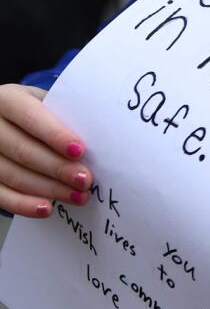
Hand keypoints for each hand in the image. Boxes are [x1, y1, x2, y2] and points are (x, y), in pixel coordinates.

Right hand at [0, 84, 90, 217]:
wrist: (5, 120)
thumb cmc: (34, 112)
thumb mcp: (45, 102)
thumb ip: (63, 114)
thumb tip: (100, 138)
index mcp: (7, 100)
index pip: (30, 117)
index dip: (54, 135)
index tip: (79, 151)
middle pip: (22, 150)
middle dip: (57, 168)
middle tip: (85, 179)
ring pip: (12, 175)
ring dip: (48, 189)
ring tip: (77, 196)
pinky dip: (23, 204)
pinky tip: (46, 208)